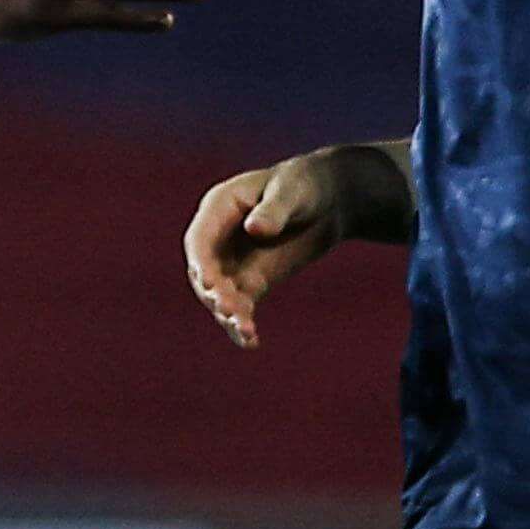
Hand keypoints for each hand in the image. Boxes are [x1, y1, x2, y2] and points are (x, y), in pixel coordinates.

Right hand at [186, 146, 375, 344]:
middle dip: (215, 293)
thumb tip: (255, 230)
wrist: (330, 199)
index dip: (200, 262)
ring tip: (247, 332)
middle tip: (231, 311)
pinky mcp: (251, 282)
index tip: (208, 282)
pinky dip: (243, 324)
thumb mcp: (293, 191)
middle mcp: (218, 239)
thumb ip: (274, 210)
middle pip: (204, 273)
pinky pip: (241, 306)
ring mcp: (232, 263)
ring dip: (228, 314)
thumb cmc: (307, 185)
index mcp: (219, 209)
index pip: (199, 241)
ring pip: (219, 295)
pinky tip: (251, 343)